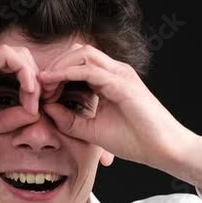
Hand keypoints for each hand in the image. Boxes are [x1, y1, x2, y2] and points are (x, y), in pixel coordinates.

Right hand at [0, 45, 41, 145]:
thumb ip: (8, 117)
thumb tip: (35, 113)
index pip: (13, 65)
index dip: (30, 84)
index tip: (34, 108)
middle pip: (20, 55)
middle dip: (36, 77)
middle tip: (41, 102)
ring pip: (18, 53)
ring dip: (33, 76)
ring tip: (35, 101)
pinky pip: (10, 56)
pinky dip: (25, 74)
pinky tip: (28, 94)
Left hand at [38, 44, 193, 169]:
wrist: (165, 150)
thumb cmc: (136, 141)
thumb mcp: (93, 131)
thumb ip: (70, 120)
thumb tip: (46, 109)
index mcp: (111, 80)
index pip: (78, 63)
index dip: (55, 73)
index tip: (38, 91)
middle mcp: (116, 71)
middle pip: (78, 53)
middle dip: (54, 65)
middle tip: (36, 86)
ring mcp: (121, 74)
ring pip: (82, 55)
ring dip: (58, 67)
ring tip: (42, 85)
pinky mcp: (123, 83)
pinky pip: (89, 70)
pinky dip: (67, 74)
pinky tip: (52, 84)